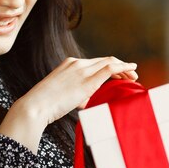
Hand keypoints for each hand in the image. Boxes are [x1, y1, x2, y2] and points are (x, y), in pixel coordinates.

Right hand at [0, 56, 137, 153]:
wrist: (35, 107)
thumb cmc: (45, 106)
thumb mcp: (62, 94)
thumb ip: (76, 94)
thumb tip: (86, 101)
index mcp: (69, 64)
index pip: (96, 62)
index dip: (110, 66)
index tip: (119, 74)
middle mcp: (76, 63)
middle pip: (105, 60)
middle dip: (121, 66)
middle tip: (132, 76)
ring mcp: (81, 70)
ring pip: (109, 63)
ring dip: (124, 68)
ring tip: (133, 77)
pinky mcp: (86, 81)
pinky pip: (109, 69)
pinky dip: (123, 67)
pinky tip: (132, 69)